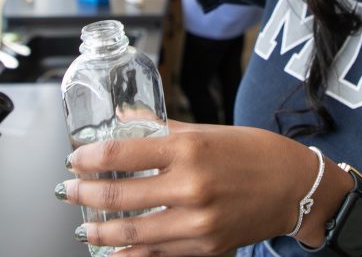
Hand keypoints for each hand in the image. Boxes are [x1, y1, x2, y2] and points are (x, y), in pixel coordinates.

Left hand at [57, 122, 316, 255]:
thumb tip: (125, 119)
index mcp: (189, 149)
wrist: (293, 187)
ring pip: (132, 233)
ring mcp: (197, 221)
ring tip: (84, 226)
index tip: (74, 158)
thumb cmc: (253, 152)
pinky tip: (113, 251)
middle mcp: (190, 186)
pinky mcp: (205, 246)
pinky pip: (156, 255)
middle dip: (84, 194)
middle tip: (67, 191)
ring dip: (99, 231)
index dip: (89, 157)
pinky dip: (129, 255)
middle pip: (119, 195)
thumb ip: (162, 129)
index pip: (121, 153)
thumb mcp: (207, 130)